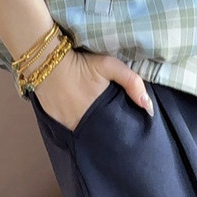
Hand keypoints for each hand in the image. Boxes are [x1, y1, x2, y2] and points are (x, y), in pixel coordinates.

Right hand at [34, 49, 153, 130]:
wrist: (47, 61)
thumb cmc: (81, 63)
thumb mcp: (110, 66)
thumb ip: (132, 82)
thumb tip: (149, 108)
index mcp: (98, 114)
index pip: (114, 130)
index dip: (120, 129)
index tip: (126, 126)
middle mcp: (82, 125)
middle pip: (100, 134)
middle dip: (107, 131)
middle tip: (111, 122)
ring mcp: (67, 125)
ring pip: (84, 133)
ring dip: (91, 129)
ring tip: (96, 120)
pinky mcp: (56, 123)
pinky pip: (70, 129)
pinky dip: (76, 125)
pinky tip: (79, 116)